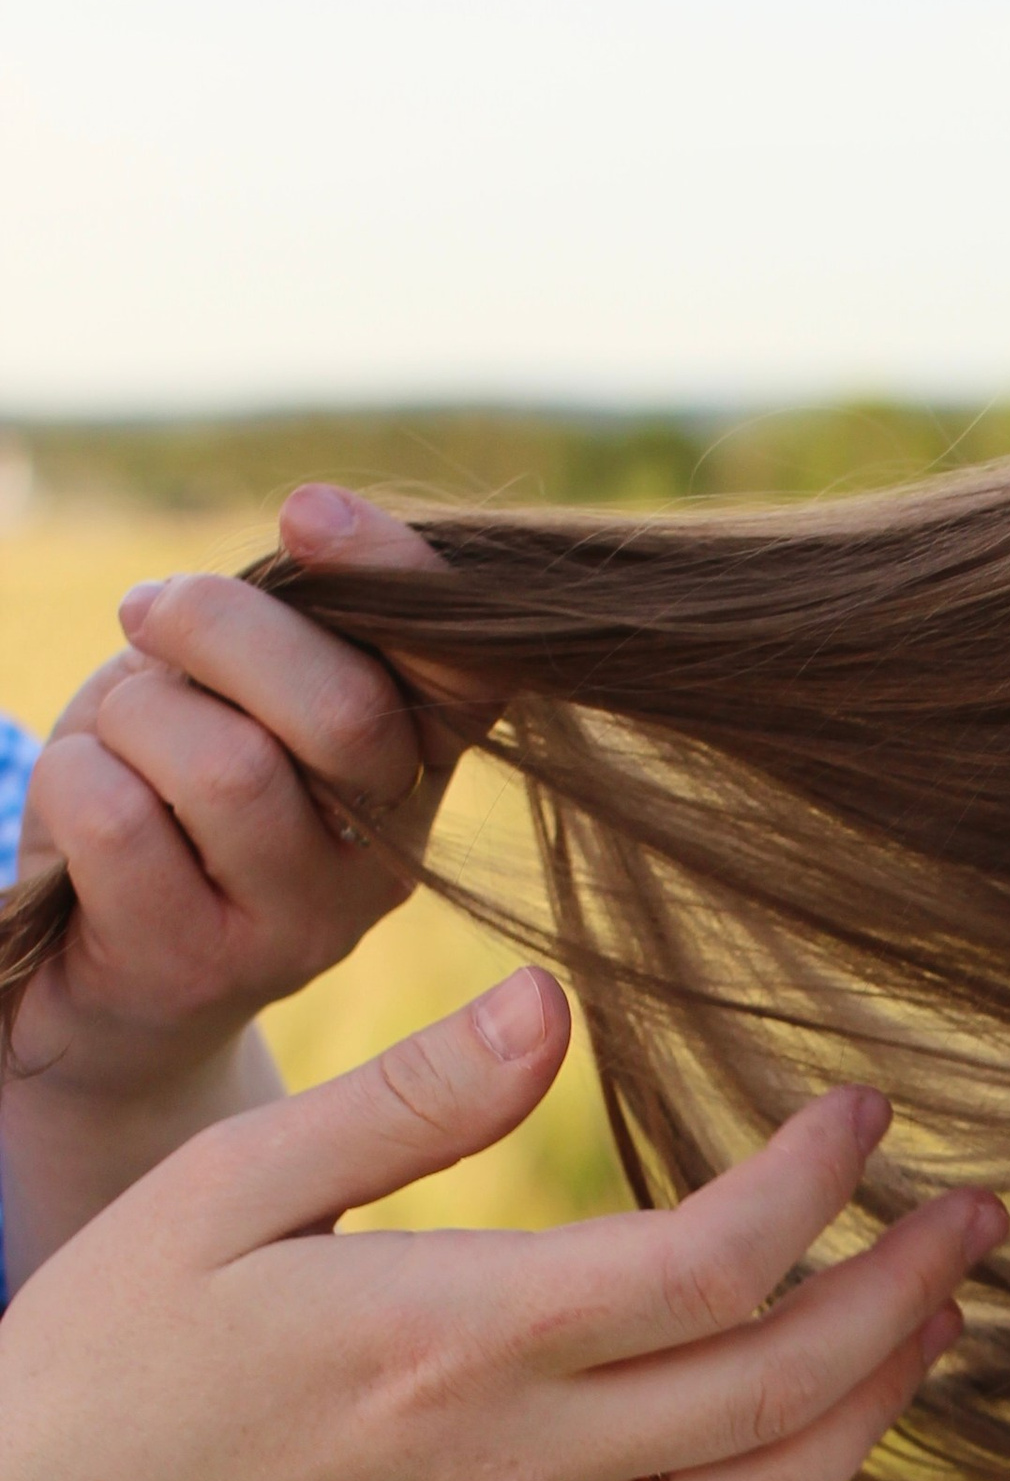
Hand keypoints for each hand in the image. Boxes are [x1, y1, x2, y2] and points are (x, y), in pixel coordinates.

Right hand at [0, 965, 1001, 1480]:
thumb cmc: (105, 1357)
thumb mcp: (221, 1192)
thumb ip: (402, 1104)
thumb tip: (551, 1003)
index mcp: (457, 1339)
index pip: (714, 1259)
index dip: (818, 1180)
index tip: (867, 1105)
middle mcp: (519, 1463)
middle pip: (788, 1383)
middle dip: (910, 1292)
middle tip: (985, 1212)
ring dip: (882, 1402)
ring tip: (943, 1318)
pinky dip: (789, 1475)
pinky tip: (813, 1406)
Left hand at [12, 488, 455, 1125]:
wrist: (96, 963)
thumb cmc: (170, 788)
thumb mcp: (237, 686)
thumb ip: (290, 621)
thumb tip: (307, 522)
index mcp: (418, 768)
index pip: (465, 667)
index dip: (395, 575)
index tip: (303, 513)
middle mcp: (388, 855)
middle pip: (342, 711)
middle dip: (217, 627)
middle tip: (150, 617)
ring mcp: (303, 925)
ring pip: (224, 765)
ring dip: (134, 715)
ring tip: (118, 738)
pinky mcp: (201, 967)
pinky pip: (119, 818)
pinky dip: (72, 778)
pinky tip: (84, 806)